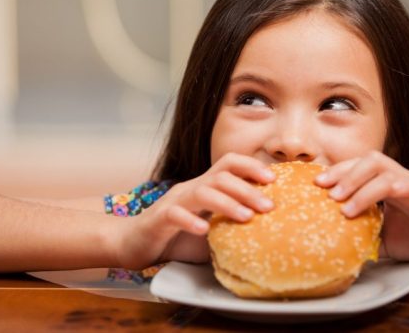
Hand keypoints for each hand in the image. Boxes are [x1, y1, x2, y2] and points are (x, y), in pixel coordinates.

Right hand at [117, 153, 275, 268]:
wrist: (134, 243)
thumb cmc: (177, 237)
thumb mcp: (211, 230)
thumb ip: (232, 227)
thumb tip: (268, 234)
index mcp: (204, 186)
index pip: (229, 164)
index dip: (252, 167)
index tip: (274, 179)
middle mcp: (191, 188)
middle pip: (221, 177)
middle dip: (248, 189)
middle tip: (270, 206)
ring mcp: (174, 201)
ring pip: (202, 192)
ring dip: (227, 203)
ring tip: (247, 217)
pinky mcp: (159, 218)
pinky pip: (175, 214)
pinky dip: (191, 221)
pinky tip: (204, 231)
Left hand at [315, 151, 408, 266]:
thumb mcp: (381, 239)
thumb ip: (360, 237)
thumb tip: (332, 245)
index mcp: (384, 184)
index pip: (357, 167)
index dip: (337, 172)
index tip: (316, 184)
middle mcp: (399, 179)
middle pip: (370, 161)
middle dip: (345, 174)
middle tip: (327, 193)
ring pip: (387, 172)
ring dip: (362, 187)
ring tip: (345, 207)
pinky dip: (402, 187)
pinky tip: (387, 198)